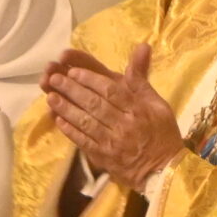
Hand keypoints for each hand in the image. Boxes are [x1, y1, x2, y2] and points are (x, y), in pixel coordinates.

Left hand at [44, 45, 179, 190]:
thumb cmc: (162, 133)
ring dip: (67, 109)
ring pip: (86, 122)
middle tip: (55, 79)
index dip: (90, 80)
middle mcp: (124, 125)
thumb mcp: (158, 103)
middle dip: (73, 91)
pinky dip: (70, 131)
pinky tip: (58, 120)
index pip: (111, 91)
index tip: (74, 71)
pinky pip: (84, 142)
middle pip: (95, 105)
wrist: (165, 170)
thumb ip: (142, 78)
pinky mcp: (104, 157)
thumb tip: (142, 46)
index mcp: (138, 110)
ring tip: (51, 97)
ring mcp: (112, 143)